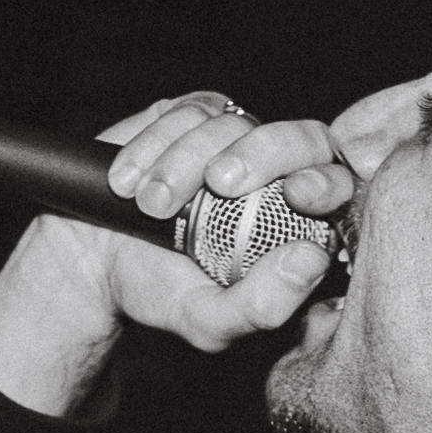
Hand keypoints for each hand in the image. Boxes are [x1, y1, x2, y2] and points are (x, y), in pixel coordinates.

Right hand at [0, 93, 347, 416]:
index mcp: (298, 225)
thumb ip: (262, 306)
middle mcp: (276, 175)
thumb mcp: (209, 321)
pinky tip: (128, 182)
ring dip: (184, 163)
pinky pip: (188, 112)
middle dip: (263, 153)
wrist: (93, 264)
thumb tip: (310, 259)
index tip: (297, 195)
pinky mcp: (192, 117)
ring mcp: (235, 140)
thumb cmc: (162, 293)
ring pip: (234, 124)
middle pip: (303, 137)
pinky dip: (154, 145)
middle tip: (219, 183)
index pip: (338, 186)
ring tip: (150, 206)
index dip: (325, 180)